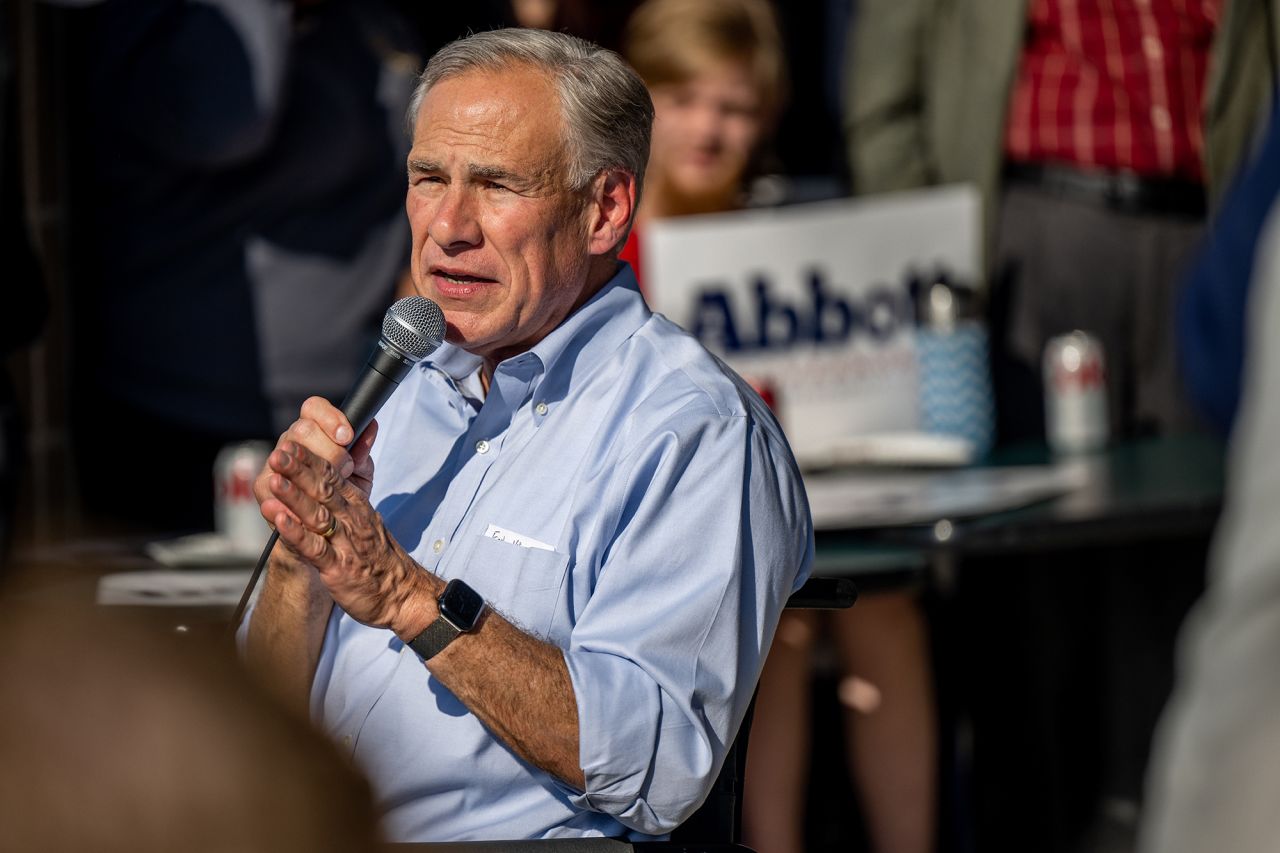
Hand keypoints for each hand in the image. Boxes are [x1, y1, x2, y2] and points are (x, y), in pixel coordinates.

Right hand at [254, 396, 376, 516]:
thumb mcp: (360, 471)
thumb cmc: (345, 490)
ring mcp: (274, 465)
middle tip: (346, 468)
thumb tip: (371, 425)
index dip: (330, 418)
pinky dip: (290, 496)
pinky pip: (271, 489)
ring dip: (308, 470)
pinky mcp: (264, 490)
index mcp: (312, 431)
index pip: (314, 409)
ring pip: (285, 456)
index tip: (348, 436)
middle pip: (301, 430)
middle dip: (328, 449)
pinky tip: (305, 503)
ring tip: (326, 483)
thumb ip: (362, 449)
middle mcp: (289, 443)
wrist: (330, 526)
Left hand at [260, 437, 434, 633]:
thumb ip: (350, 495)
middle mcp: (351, 519)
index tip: (291, 444)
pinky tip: (280, 520)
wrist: (402, 594)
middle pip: (323, 489)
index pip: (333, 476)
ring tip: (274, 480)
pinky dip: (296, 533)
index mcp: (357, 506)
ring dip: (294, 496)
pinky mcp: (338, 568)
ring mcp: (345, 543)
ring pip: (317, 515)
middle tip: (278, 453)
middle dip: (298, 470)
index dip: (310, 460)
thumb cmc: (380, 558)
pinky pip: (315, 548)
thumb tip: (343, 467)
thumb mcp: (368, 519)